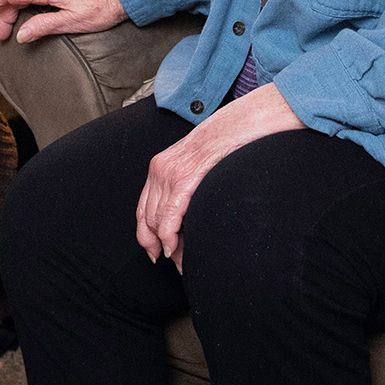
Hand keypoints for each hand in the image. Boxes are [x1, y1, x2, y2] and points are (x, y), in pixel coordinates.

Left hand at [136, 84, 304, 270]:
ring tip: (179, 261)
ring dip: (166, 246)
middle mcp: (160, 169)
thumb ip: (186, 182)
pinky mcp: (185, 179)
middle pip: (146, 218)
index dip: (145, 234)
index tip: (153, 251)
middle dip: (155, 245)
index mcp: (161, 165)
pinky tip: (174, 250)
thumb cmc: (226, 144)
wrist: (241, 123)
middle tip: (170, 261)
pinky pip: (168, 218)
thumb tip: (186, 214)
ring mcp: (171, 173)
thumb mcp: (197, 161)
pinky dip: (168, 238)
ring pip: (156, 221)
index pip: (143, 207)